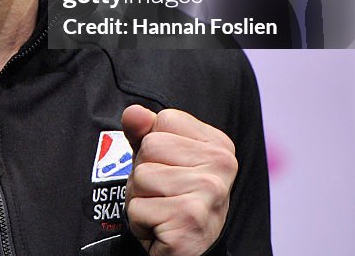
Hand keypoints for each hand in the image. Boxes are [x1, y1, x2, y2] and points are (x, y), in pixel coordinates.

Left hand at [121, 105, 237, 255]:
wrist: (186, 251)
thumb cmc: (173, 200)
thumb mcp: (160, 159)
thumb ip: (145, 131)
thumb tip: (133, 112)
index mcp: (218, 145)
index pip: (164, 120)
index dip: (154, 147)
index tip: (170, 170)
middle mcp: (222, 166)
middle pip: (150, 147)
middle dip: (143, 174)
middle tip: (162, 195)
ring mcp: (209, 193)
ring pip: (141, 177)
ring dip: (140, 199)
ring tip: (161, 210)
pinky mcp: (190, 220)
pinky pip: (137, 208)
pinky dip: (140, 221)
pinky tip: (161, 228)